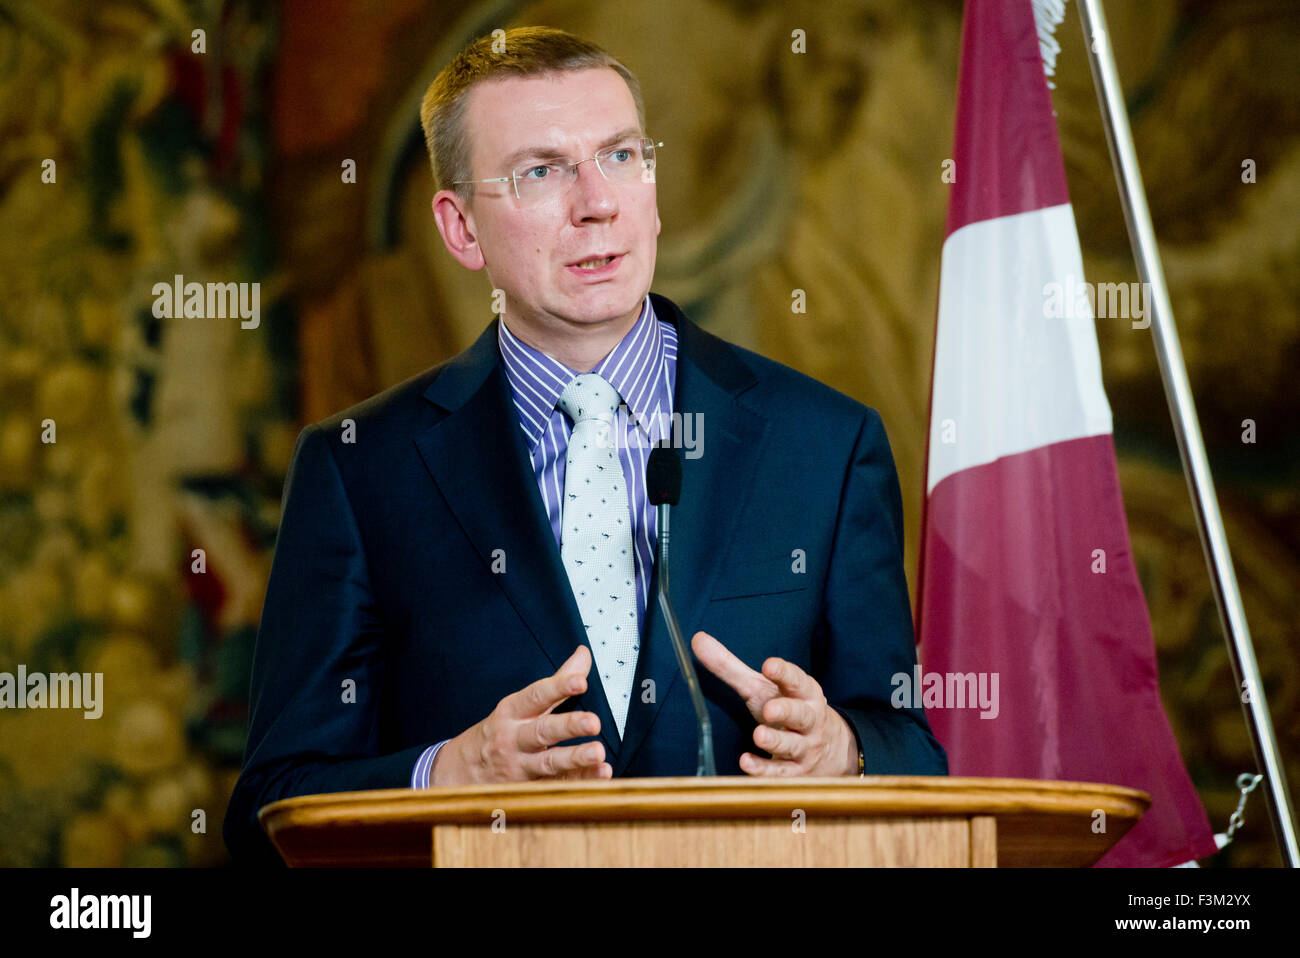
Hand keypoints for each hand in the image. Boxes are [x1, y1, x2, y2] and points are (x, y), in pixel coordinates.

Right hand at [430, 645, 611, 785]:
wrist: (459, 773)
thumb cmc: (499, 732)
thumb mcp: (519, 705)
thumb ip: (557, 682)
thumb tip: (583, 654)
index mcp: (512, 713)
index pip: (536, 696)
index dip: (558, 687)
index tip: (579, 681)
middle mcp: (514, 740)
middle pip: (542, 731)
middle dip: (568, 726)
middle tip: (593, 722)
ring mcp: (520, 768)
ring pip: (548, 764)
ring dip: (574, 759)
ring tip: (597, 753)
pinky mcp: (528, 790)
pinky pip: (556, 786)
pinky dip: (579, 781)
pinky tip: (600, 774)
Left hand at [691, 631, 858, 776]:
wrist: (828, 750)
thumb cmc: (786, 710)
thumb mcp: (761, 687)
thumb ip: (730, 666)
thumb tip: (697, 639)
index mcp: (803, 692)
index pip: (796, 680)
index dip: (784, 673)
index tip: (769, 665)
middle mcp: (809, 719)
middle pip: (801, 714)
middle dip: (786, 710)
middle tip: (770, 709)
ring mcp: (805, 747)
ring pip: (793, 745)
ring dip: (776, 741)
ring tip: (759, 735)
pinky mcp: (797, 772)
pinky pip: (782, 772)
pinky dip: (765, 769)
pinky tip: (746, 763)